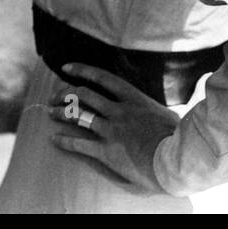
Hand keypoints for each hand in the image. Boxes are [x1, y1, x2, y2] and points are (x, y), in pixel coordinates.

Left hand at [48, 62, 179, 191]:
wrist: (174, 160)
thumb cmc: (177, 138)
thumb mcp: (167, 116)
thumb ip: (154, 110)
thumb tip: (159, 110)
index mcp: (133, 99)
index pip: (102, 78)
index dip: (82, 70)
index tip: (66, 68)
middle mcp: (118, 111)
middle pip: (83, 95)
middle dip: (65, 94)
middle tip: (54, 97)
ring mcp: (110, 130)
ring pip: (78, 116)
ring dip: (61, 113)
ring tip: (50, 113)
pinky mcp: (106, 151)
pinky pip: (79, 143)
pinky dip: (65, 141)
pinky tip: (55, 139)